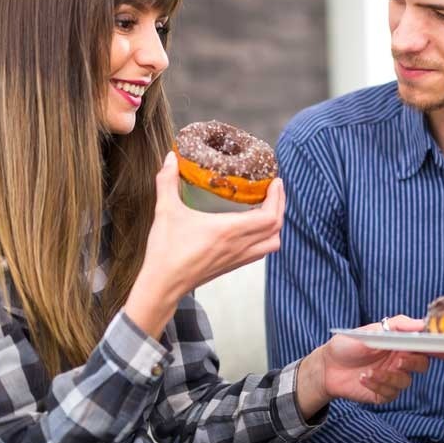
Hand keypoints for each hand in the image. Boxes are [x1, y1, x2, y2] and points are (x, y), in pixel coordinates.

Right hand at [123, 152, 284, 336]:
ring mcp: (237, 258)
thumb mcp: (165, 211)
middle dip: (280, 206)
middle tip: (275, 189)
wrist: (163, 284)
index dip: (278, 198)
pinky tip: (252, 226)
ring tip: (267, 207)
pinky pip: (260, 252)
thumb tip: (170, 158)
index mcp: (228, 231)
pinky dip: (265, 237)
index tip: (276, 182)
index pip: (269, 216)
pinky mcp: (233, 265)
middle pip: (276, 228)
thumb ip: (167, 182)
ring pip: (272, 243)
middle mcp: (239, 245)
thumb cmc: (166, 250)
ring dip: (275, 225)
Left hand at [295, 315, 429, 417]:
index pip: (427, 345)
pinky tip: (363, 377)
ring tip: (370, 370)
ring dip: (390, 376)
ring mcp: (393, 377)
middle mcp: (400, 360)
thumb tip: (421, 323)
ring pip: (406, 380)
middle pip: (422, 364)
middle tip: (399, 360)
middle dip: (413, 363)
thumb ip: (397, 326)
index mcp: (401, 342)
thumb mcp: (370, 330)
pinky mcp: (384, 392)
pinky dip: (377, 384)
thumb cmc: (348, 344)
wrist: (326, 366)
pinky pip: (390, 392)